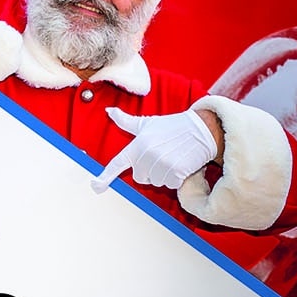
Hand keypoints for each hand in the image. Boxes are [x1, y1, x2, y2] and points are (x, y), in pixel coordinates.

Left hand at [91, 107, 219, 190]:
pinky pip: (170, 184)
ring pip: (155, 182)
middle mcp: (146, 155)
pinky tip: (180, 164)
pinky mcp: (175, 173)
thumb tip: (109, 111)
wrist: (200, 129)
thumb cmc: (173, 126)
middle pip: (140, 177)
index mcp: (137, 144)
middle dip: (149, 171)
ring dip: (163, 174)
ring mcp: (161, 165)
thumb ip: (126, 121)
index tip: (96, 186)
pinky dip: (176, 178)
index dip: (105, 176)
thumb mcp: (148, 123)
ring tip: (172, 158)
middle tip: (161, 155)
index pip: (117, 163)